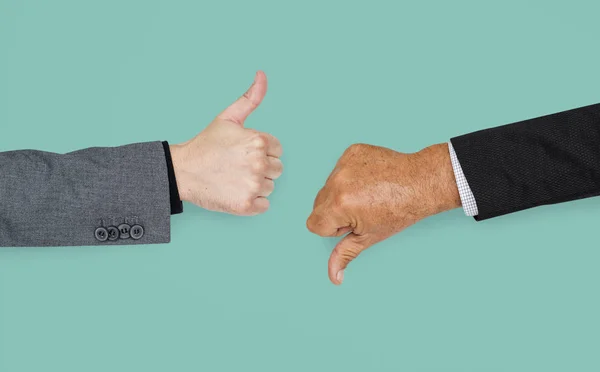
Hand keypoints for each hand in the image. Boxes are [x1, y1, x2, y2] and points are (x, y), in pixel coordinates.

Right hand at [170, 71, 282, 214]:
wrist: (183, 171)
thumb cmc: (206, 145)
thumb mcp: (228, 117)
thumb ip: (250, 98)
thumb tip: (262, 74)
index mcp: (259, 141)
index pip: (277, 150)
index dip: (260, 152)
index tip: (242, 153)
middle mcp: (259, 163)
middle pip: (277, 170)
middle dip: (261, 169)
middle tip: (237, 167)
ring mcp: (253, 185)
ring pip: (270, 187)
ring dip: (256, 186)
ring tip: (234, 179)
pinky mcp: (247, 205)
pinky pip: (264, 205)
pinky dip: (252, 203)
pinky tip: (235, 193)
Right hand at [306, 143, 460, 284]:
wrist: (422, 183)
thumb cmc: (399, 211)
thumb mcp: (369, 237)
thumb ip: (345, 254)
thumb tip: (333, 277)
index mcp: (339, 205)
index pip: (314, 224)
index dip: (334, 228)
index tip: (354, 223)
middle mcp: (337, 181)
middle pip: (318, 204)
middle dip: (336, 211)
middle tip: (363, 209)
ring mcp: (344, 163)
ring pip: (328, 186)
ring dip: (342, 192)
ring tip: (368, 194)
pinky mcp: (352, 151)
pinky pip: (340, 168)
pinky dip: (351, 175)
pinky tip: (369, 180)